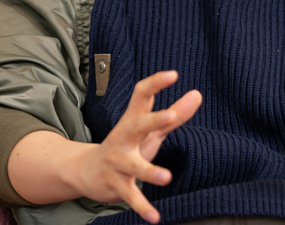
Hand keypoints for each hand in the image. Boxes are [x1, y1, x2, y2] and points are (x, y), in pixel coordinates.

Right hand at [75, 70, 201, 222]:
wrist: (86, 171)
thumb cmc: (127, 145)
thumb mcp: (151, 129)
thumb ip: (176, 114)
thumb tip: (198, 95)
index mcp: (133, 120)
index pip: (142, 94)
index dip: (156, 83)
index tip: (173, 74)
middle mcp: (123, 137)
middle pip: (137, 125)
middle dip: (153, 120)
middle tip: (171, 116)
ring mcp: (117, 161)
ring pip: (133, 165)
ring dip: (149, 171)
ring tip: (166, 177)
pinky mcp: (116, 184)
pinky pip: (130, 196)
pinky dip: (143, 207)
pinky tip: (155, 217)